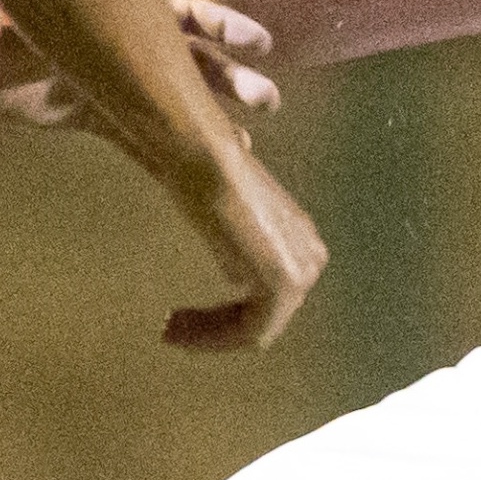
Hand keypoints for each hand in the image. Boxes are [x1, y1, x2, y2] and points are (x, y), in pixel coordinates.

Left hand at [0, 0, 282, 128]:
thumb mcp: (33, 12)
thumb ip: (57, 5)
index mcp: (125, 8)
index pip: (185, 14)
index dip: (223, 27)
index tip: (260, 43)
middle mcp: (132, 41)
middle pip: (194, 58)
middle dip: (232, 77)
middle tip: (268, 99)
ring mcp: (122, 80)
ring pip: (181, 98)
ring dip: (216, 115)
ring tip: (246, 142)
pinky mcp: (104, 114)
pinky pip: (150, 135)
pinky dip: (179, 149)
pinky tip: (211, 163)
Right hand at [161, 137, 328, 351]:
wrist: (207, 165)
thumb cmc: (207, 174)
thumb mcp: (227, 193)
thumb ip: (239, 192)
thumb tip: (242, 142)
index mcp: (300, 237)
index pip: (267, 295)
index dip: (224, 313)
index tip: (182, 316)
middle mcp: (309, 256)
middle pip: (263, 314)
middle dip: (215, 327)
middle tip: (172, 328)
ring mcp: (301, 273)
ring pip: (256, 327)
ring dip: (210, 334)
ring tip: (171, 331)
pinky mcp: (283, 287)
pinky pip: (250, 330)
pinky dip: (213, 337)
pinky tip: (179, 330)